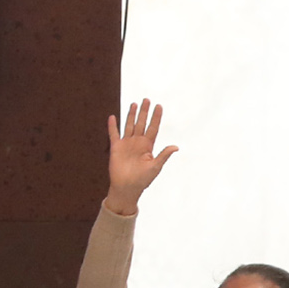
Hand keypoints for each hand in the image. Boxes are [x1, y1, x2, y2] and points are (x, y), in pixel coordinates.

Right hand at [103, 99, 177, 214]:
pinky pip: (114, 134)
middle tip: (147, 100)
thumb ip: (164, 155)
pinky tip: (113, 117)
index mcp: (148, 146)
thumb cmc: (143, 180)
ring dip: (131, 115)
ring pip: (129, 125)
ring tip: (134, 104)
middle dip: (144, 112)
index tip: (159, 106)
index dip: (156, 117)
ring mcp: (126, 144)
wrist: (127, 188)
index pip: (153, 127)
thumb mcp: (155, 167)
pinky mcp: (116, 148)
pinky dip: (113, 126)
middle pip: (141, 123)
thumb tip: (176, 147)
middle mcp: (138, 142)